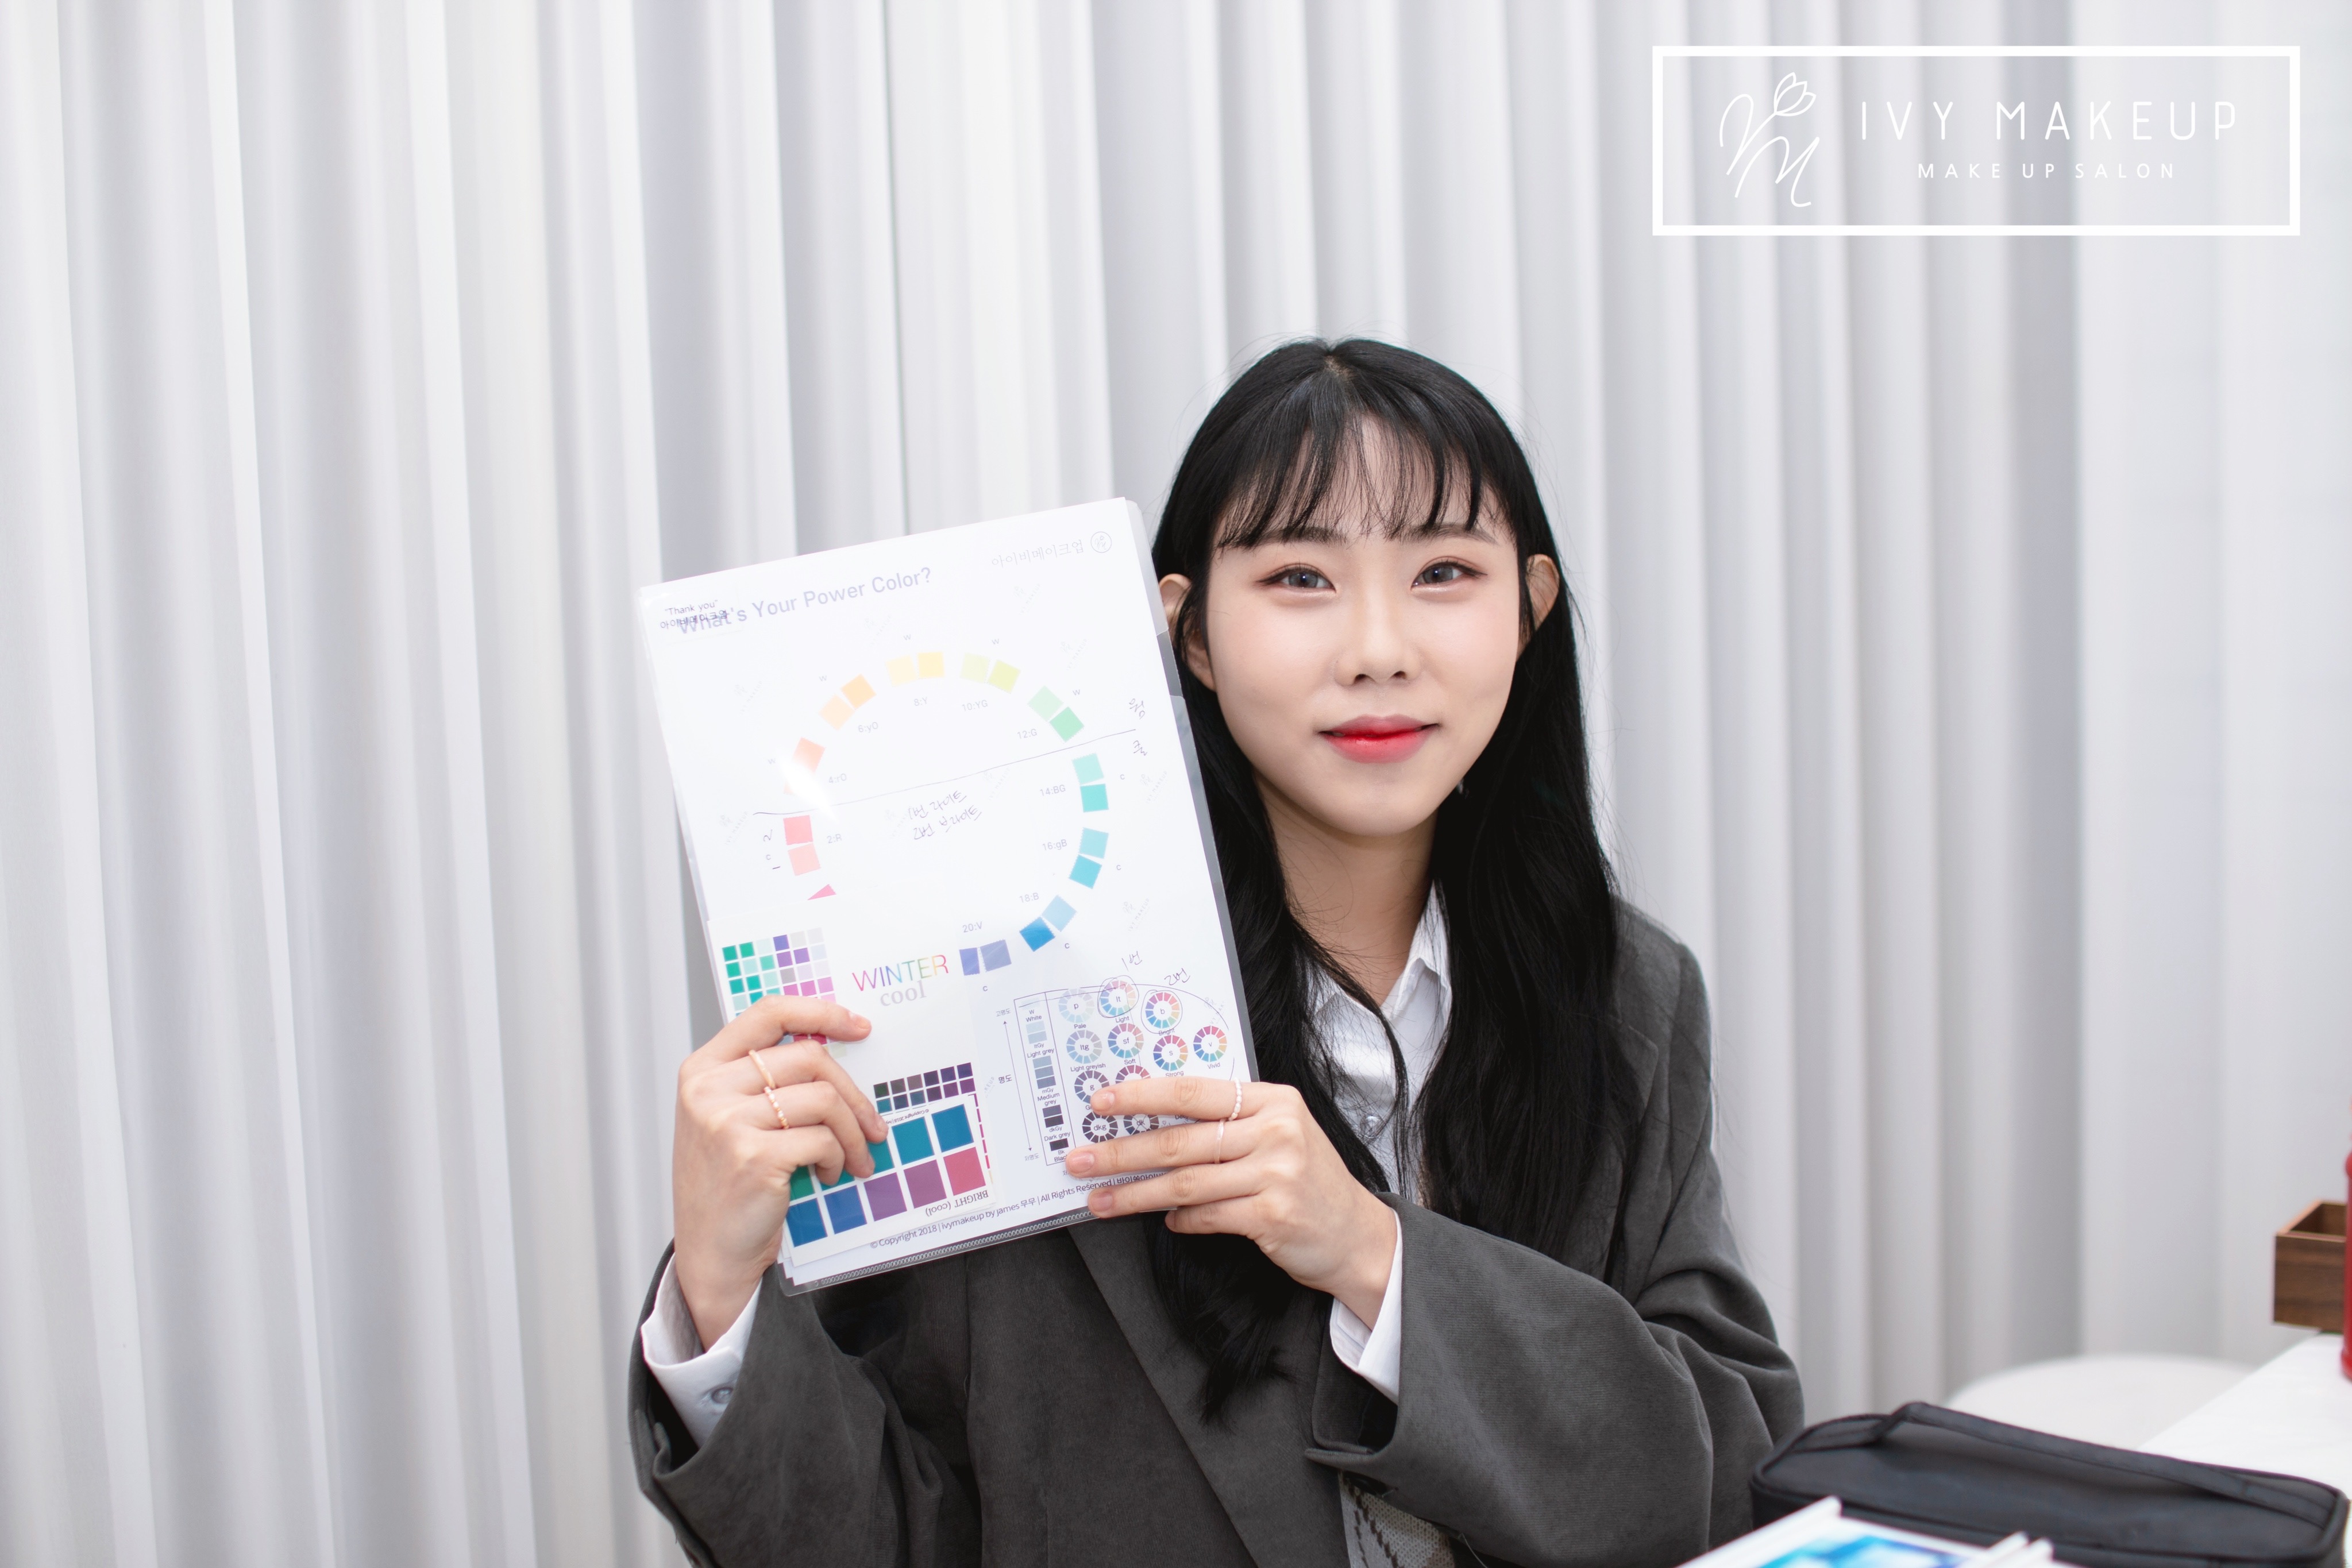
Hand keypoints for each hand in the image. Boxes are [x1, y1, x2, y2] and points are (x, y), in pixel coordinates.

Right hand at [672, 997, 883, 1348]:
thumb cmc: (726, 1182)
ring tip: (852, 1157)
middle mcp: (709, 1089)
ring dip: (852, 1132)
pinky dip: (838, 1158)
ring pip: (824, 1099)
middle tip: (872, 1124)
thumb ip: (762, 1079)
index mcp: (703, 1069)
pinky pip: (822, 1139)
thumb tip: (831, 1048)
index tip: (858, 1025)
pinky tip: (828, 1174)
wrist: (710, 1251)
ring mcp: (727, 1122)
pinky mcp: (753, 1157)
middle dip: (853, 1093)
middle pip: (809, 1057)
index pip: (768, 1012)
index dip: (820, 1011)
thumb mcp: (728, 1118)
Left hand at [1061, 1078, 1396, 1324]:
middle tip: (1079, 1160)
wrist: (1358, 1234)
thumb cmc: (1308, 1181)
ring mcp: (1276, 1172)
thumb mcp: (1278, 1134)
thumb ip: (1228, 1123)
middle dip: (1120, 1152)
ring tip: (1099, 1199)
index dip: (1140, 1096)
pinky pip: (1206, 1216)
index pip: (1192, 1092)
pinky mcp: (1272, 1214)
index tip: (1100, 1103)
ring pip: (1184, 1182)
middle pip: (1179, 1140)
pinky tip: (1166, 1221)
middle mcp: (1275, 1130)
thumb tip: (1152, 1122)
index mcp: (1272, 1100)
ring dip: (1135, 1193)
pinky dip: (1180, 1220)